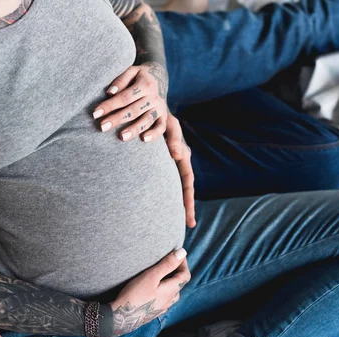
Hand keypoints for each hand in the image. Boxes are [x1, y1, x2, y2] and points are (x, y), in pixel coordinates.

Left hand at [93, 62, 168, 142]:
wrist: (158, 78)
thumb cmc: (138, 77)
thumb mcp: (131, 71)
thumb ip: (121, 80)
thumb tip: (109, 93)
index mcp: (145, 84)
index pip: (125, 97)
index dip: (110, 105)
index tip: (96, 113)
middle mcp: (154, 97)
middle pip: (134, 110)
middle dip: (117, 119)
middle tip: (102, 127)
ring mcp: (160, 108)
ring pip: (147, 120)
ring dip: (134, 129)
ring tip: (121, 137)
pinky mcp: (163, 117)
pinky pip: (161, 127)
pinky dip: (154, 134)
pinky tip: (143, 140)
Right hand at [108, 248, 190, 336]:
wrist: (121, 318)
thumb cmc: (135, 295)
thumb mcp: (151, 276)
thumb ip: (167, 264)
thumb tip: (183, 253)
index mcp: (172, 291)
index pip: (185, 276)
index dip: (183, 263)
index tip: (178, 254)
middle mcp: (169, 300)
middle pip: (179, 284)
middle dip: (177, 272)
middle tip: (169, 262)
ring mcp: (162, 308)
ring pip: (172, 294)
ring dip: (170, 282)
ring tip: (162, 275)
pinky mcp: (154, 312)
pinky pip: (164, 300)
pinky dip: (164, 291)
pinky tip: (155, 290)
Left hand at [165, 113, 195, 227]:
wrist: (149, 109)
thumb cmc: (160, 116)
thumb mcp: (169, 125)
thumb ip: (174, 138)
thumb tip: (178, 154)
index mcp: (182, 157)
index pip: (187, 183)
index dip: (188, 201)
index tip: (189, 219)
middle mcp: (178, 163)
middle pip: (184, 189)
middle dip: (186, 207)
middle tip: (188, 225)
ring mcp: (168, 164)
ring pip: (174, 186)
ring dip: (176, 203)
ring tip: (177, 220)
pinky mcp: (158, 163)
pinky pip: (162, 180)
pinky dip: (163, 193)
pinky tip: (158, 204)